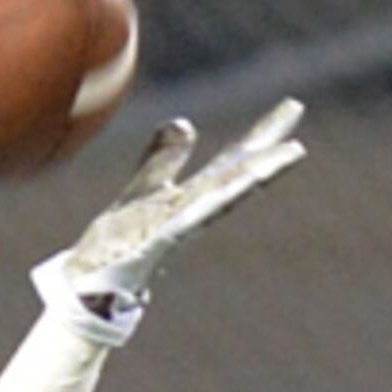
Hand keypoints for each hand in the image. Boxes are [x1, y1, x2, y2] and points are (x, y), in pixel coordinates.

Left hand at [29, 102, 307, 340]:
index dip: (261, 136)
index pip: (232, 161)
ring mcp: (176, 227)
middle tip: (298, 142)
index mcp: (191, 197)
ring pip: (220, 199)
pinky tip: (220, 192)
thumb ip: (164, 158)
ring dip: (248, 182)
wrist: (92, 282)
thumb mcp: (144, 188)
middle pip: (234, 179)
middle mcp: (190, 212)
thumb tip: (185, 122)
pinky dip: (204, 204)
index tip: (293, 109)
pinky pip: (184, 219)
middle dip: (266, 160)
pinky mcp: (155, 241)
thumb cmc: (118, 240)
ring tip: (279, 163)